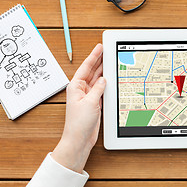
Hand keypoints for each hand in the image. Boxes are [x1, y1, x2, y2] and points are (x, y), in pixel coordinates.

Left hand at [52, 44, 105, 172]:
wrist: (80, 139)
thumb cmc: (79, 123)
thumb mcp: (90, 102)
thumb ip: (98, 88)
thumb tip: (103, 79)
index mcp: (76, 86)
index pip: (86, 67)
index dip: (94, 56)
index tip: (100, 47)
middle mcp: (81, 89)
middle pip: (92, 71)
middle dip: (99, 60)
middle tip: (107, 50)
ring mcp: (88, 96)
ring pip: (98, 80)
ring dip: (104, 71)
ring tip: (111, 61)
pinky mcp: (94, 103)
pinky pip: (101, 89)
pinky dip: (106, 84)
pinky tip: (111, 78)